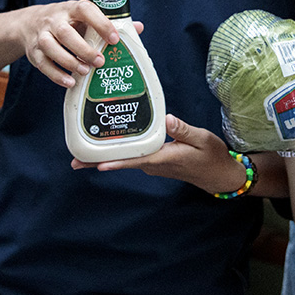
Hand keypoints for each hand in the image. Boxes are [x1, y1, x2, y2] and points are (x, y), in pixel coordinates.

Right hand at [17, 0, 140, 87]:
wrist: (31, 23)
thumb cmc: (67, 21)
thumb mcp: (85, 17)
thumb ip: (109, 23)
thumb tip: (138, 27)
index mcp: (72, 8)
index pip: (85, 10)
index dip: (101, 23)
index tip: (114, 39)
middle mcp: (54, 19)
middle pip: (65, 32)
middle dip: (83, 49)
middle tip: (100, 62)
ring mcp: (41, 35)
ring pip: (51, 47)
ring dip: (69, 61)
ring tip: (85, 71)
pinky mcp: (33, 52)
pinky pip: (42, 64)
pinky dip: (56, 75)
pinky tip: (70, 82)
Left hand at [72, 114, 248, 195]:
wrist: (220, 175)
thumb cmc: (212, 156)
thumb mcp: (202, 139)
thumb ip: (183, 130)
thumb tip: (166, 119)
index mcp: (164, 158)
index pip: (136, 160)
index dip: (116, 162)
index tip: (97, 165)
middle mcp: (155, 165)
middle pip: (124, 162)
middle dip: (99, 162)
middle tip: (75, 162)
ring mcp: (154, 165)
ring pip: (127, 160)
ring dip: (108, 156)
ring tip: (85, 151)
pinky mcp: (156, 162)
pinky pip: (135, 157)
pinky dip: (121, 153)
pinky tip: (113, 144)